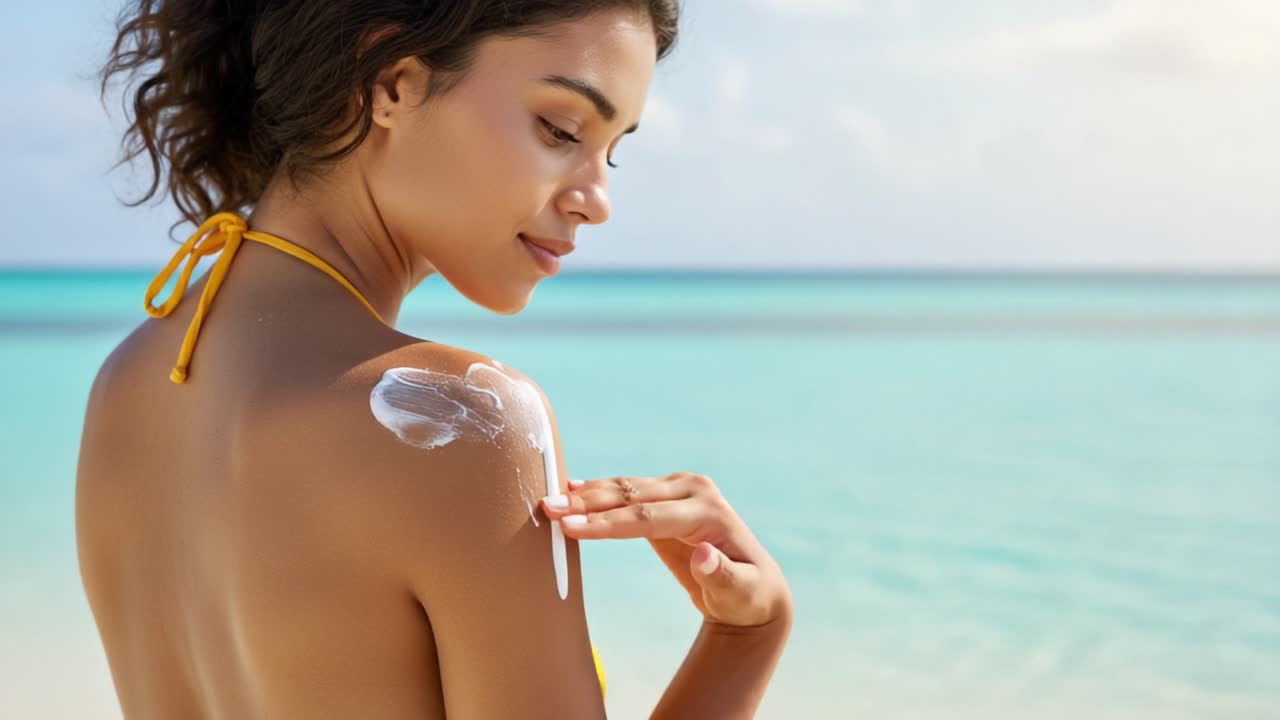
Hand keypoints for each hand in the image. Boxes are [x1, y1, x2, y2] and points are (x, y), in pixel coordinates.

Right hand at [540, 472, 791, 628]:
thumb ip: (723, 577)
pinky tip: (573, 490)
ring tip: (551, 499)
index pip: (647, 517)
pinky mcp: (666, 497)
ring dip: (587, 495)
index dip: (607, 523)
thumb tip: (703, 556)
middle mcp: (694, 492)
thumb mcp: (742, 595)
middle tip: (548, 508)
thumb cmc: (747, 597)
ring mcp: (679, 490)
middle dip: (587, 503)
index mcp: (708, 512)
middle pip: (631, 497)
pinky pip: (627, 495)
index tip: (570, 527)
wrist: (754, 589)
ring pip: (626, 489)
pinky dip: (598, 494)